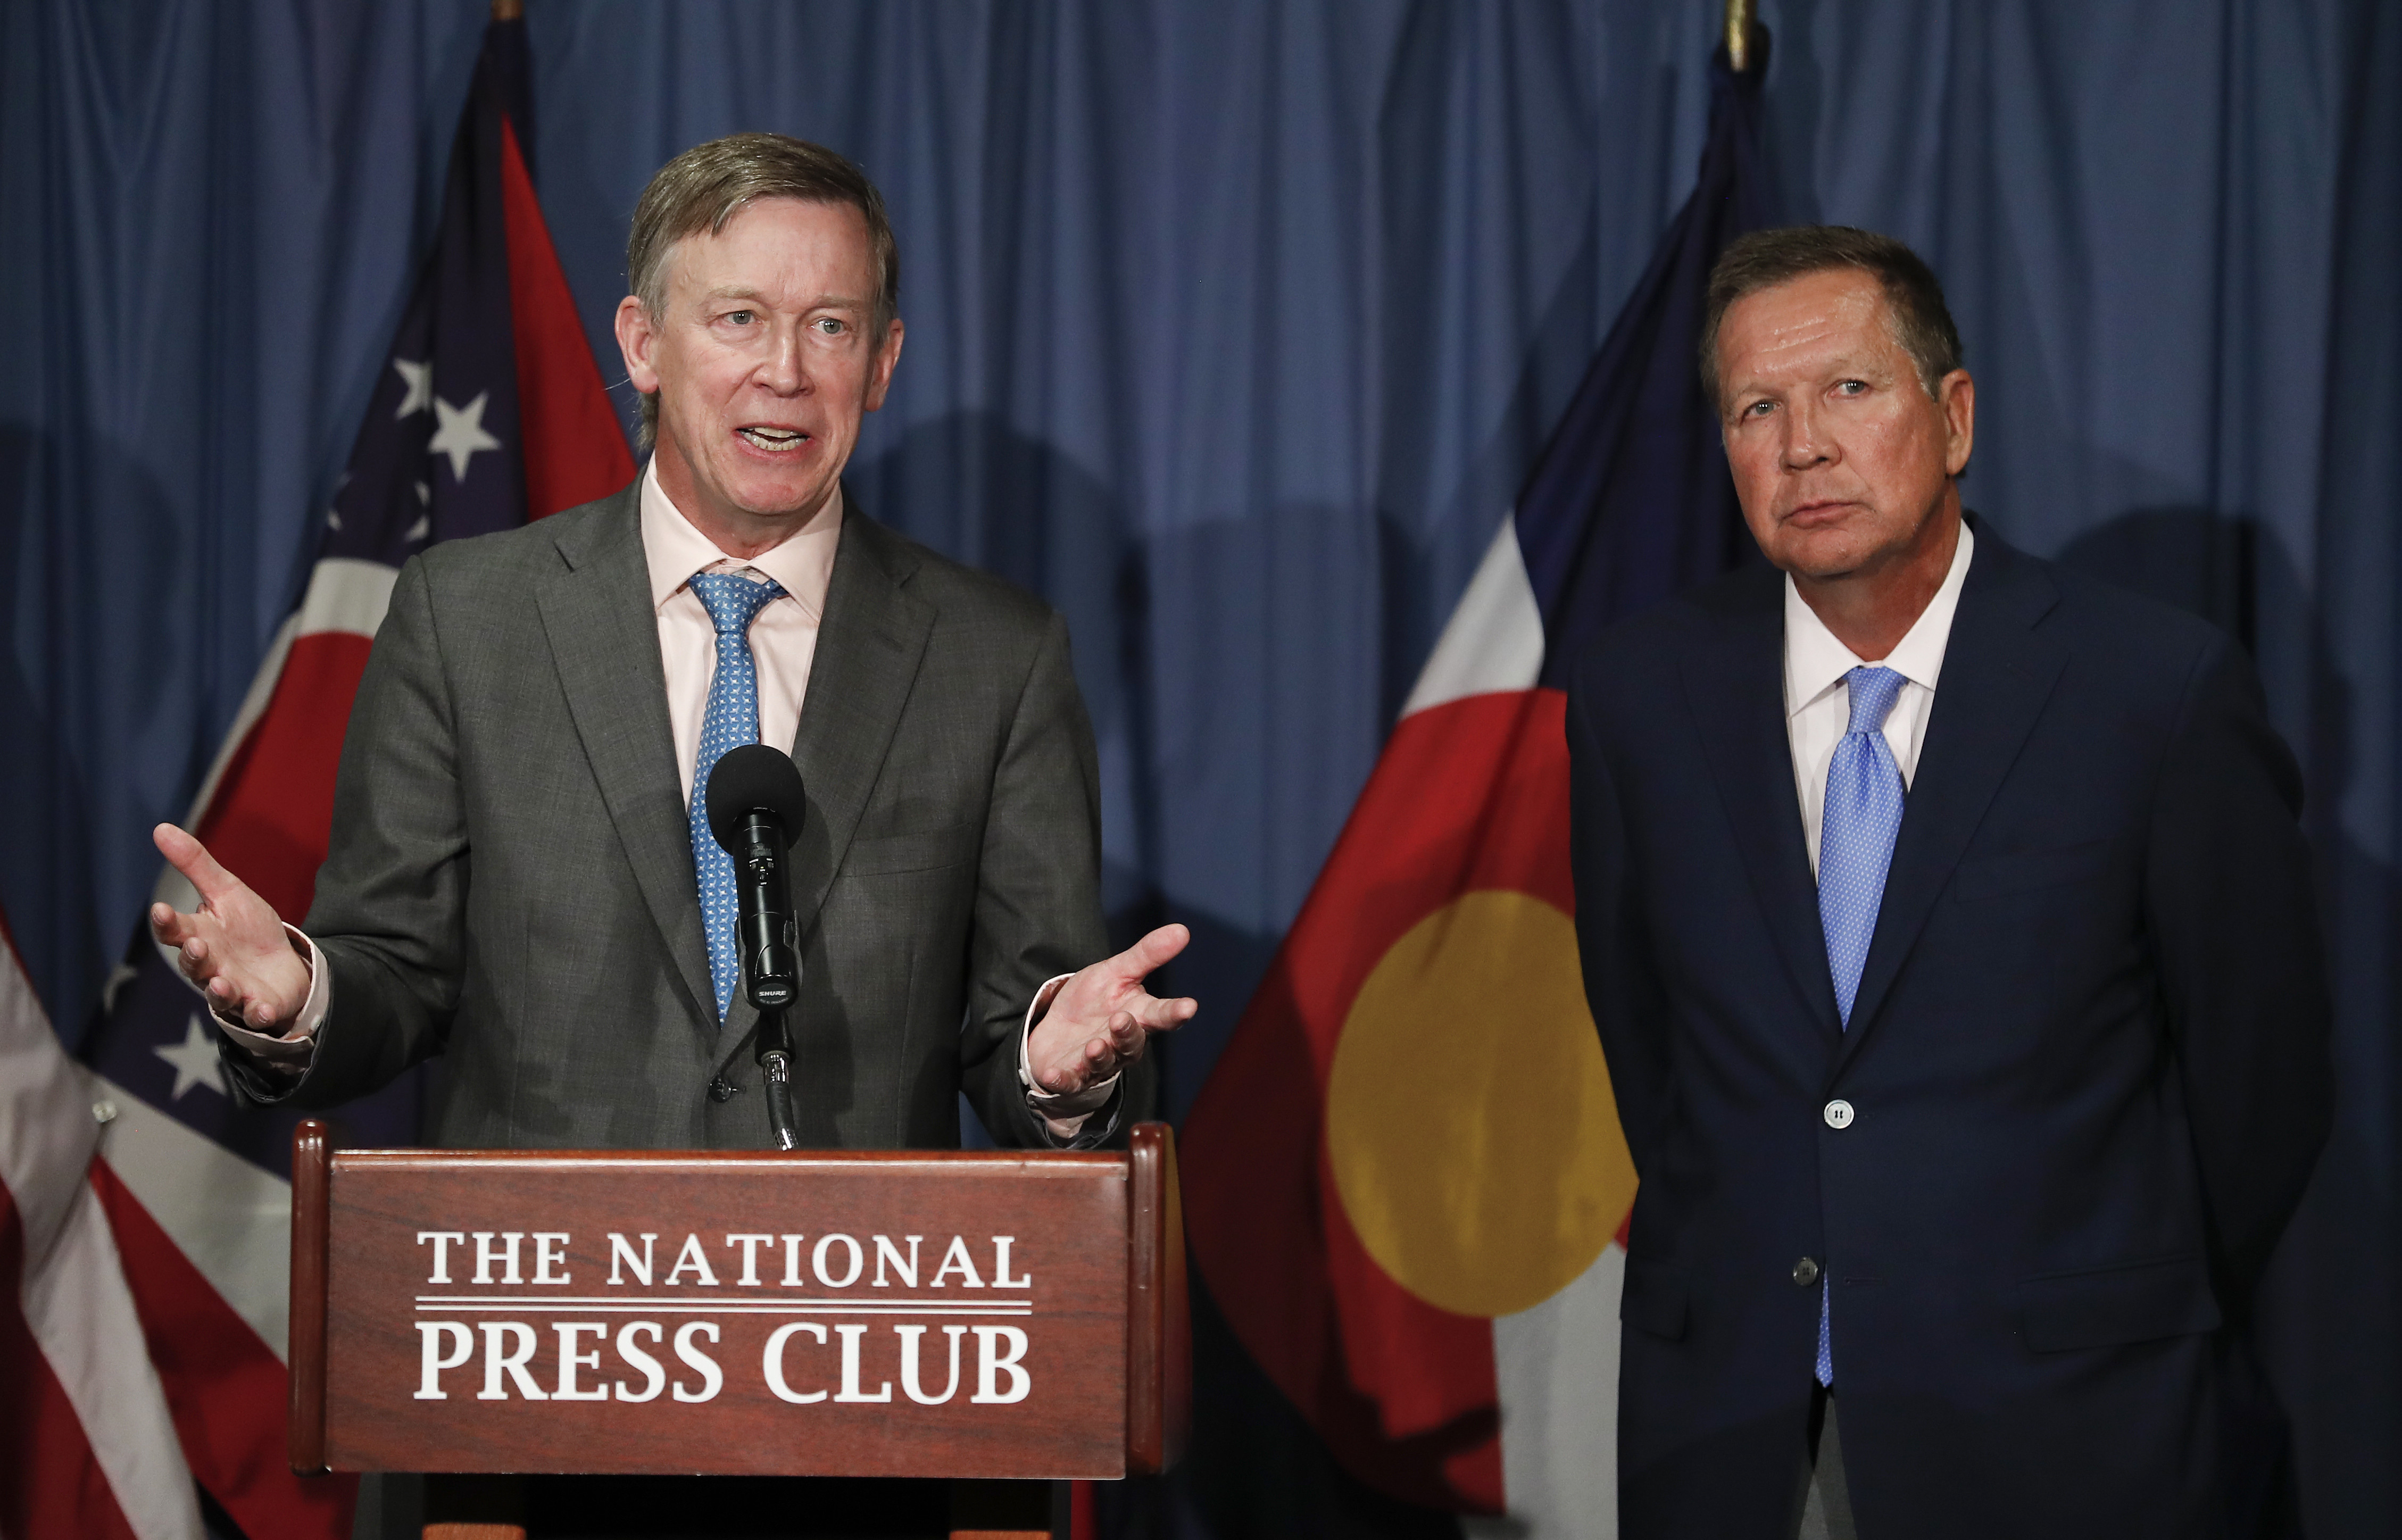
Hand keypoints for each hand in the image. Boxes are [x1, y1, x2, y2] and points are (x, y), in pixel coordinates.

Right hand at [147, 823, 311, 1033]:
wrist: (283, 962)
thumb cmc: (247, 928)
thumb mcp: (227, 891)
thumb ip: (195, 864)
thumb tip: (160, 828)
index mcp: (198, 936)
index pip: (175, 930)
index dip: (167, 922)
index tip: (162, 909)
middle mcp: (210, 967)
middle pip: (194, 964)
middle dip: (194, 956)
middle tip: (196, 944)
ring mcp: (233, 989)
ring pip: (219, 994)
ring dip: (219, 989)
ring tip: (222, 982)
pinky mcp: (257, 1006)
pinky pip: (255, 1014)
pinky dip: (257, 1012)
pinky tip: (261, 1008)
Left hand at [1025, 924, 1197, 1094]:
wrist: (1058, 1030)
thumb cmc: (1093, 1001)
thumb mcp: (1116, 972)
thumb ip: (1147, 955)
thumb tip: (1182, 929)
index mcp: (1138, 1016)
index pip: (1161, 1015)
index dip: (1175, 1012)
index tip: (1189, 1006)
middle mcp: (1121, 1043)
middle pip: (1132, 1043)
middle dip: (1128, 1033)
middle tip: (1121, 1018)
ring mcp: (1097, 1062)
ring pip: (1104, 1063)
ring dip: (1100, 1055)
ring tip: (1094, 1045)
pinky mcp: (1072, 1076)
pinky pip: (1068, 1082)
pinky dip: (1062, 1080)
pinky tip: (1051, 1075)